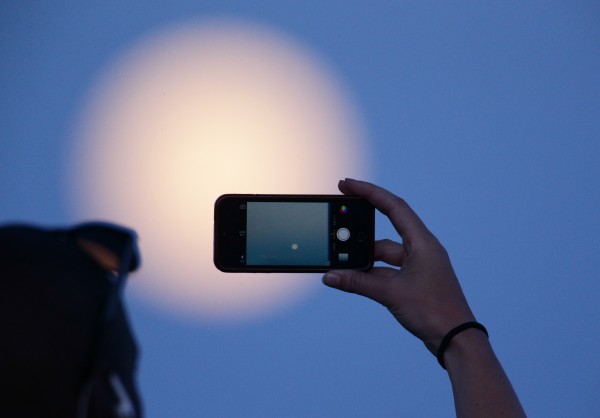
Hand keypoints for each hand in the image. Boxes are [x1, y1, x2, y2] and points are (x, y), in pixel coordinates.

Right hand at [323, 178, 475, 354]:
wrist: (456, 339)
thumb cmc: (434, 311)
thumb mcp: (391, 293)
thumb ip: (358, 283)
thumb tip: (330, 276)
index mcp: (422, 243)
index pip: (394, 207)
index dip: (370, 192)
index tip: (348, 185)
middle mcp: (420, 250)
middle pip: (384, 231)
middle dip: (359, 231)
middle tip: (338, 224)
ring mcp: (417, 267)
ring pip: (383, 255)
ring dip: (362, 259)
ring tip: (340, 261)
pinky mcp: (413, 282)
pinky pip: (386, 271)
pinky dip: (369, 274)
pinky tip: (352, 278)